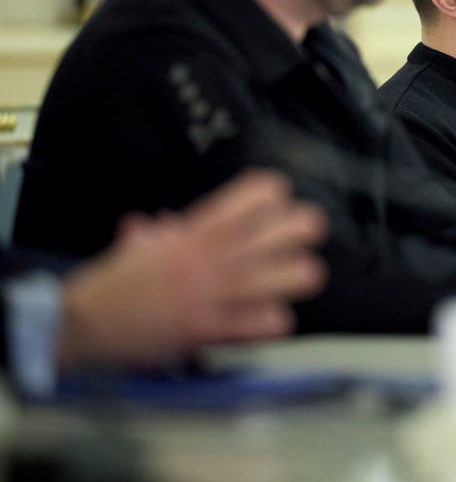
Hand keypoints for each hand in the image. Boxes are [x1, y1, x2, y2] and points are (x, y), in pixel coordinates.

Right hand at [58, 170, 326, 367]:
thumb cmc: (111, 284)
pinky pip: (261, 322)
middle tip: (307, 232)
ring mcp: (212, 293)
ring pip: (281, 276)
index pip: (248, 197)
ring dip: (297, 274)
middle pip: (279, 231)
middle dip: (302, 227)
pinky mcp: (209, 328)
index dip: (272, 192)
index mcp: (193, 233)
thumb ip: (158, 234)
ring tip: (301, 275)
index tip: (281, 197)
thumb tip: (166, 224)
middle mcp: (208, 257)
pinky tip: (275, 317)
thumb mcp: (137, 248)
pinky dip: (274, 320)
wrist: (82, 324)